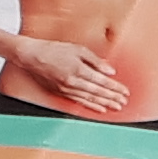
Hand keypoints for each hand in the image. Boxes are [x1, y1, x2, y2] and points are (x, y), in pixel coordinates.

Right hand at [0, 25, 128, 118]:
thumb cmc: (54, 50)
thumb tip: (110, 71)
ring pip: (90, 99)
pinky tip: (100, 109)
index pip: (102, 81)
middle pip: (98, 92)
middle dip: (113, 97)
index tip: (125, 91)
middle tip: (124, 102)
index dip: (115, 87)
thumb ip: (95, 60)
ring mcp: (67, 89)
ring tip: (116, 107)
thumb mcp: (77, 49)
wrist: (32, 56)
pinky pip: (79, 102)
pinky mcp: (61, 93)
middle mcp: (73, 82)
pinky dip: (91, 106)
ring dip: (105, 104)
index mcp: (78, 69)